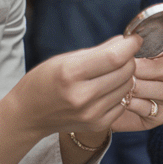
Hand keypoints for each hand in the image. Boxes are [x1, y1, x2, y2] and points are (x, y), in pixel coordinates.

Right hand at [0, 33, 148, 163]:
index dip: (130, 45)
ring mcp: (91, 113)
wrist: (28, 115)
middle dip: (128, 59)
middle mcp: (82, 96)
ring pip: (127, 86)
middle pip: (125, 71)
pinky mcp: (98, 124)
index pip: (114, 57)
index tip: (134, 39)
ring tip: (110, 72)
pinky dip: (119, 93)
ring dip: (125, 76)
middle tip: (119, 55)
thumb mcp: (64, 59)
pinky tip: (106, 89)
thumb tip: (126, 41)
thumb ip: (98, 50)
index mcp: (71, 73)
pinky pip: (123, 102)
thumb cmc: (45, 81)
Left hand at [114, 22, 162, 131]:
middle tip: (129, 69)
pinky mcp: (161, 116)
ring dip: (138, 87)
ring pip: (161, 89)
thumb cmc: (113, 79)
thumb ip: (125, 49)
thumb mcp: (117, 61)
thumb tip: (128, 41)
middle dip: (147, 68)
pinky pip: (152, 108)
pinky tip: (124, 101)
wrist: (103, 107)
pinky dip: (135, 104)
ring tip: (123, 87)